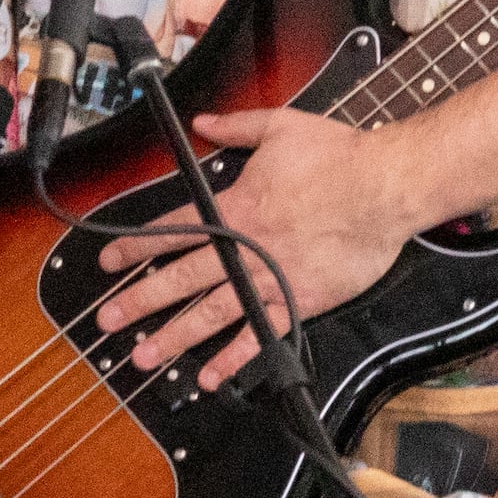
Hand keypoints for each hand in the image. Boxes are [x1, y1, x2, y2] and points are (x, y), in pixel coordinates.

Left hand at [99, 107, 413, 387]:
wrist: (387, 186)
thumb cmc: (341, 157)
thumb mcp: (283, 127)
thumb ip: (238, 126)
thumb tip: (204, 122)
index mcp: (237, 208)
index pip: (174, 229)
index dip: (137, 246)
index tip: (110, 262)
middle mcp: (246, 248)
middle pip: (181, 277)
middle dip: (140, 300)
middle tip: (109, 320)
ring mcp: (271, 278)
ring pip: (211, 312)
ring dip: (174, 336)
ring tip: (144, 355)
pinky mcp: (300, 300)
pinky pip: (261, 334)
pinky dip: (235, 357)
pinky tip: (211, 376)